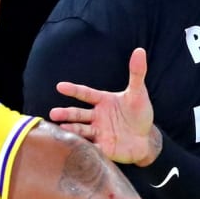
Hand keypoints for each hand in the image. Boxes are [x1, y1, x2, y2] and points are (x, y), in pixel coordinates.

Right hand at [50, 47, 161, 164]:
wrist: (146, 140)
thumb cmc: (139, 114)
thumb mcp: (138, 93)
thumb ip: (137, 74)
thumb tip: (140, 51)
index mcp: (103, 101)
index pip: (86, 94)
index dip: (74, 90)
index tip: (60, 86)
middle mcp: (96, 116)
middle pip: (78, 114)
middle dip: (66, 113)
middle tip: (54, 113)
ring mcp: (98, 132)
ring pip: (81, 130)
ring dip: (71, 129)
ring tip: (61, 127)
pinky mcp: (102, 147)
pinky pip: (92, 147)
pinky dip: (84, 147)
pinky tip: (75, 146)